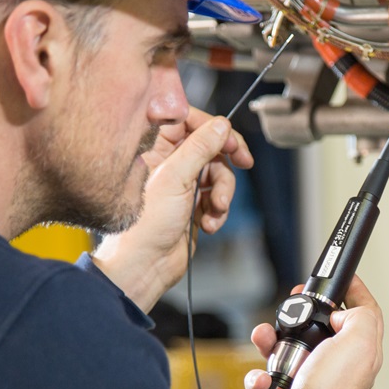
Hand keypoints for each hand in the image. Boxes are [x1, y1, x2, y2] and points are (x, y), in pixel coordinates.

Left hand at [92, 108, 253, 311]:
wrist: (145, 265)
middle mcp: (168, 164)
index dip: (213, 128)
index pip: (188, 122)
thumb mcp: (175, 177)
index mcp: (155, 149)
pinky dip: (217, 211)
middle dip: (225, 162)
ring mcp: (181, 186)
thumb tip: (221, 126)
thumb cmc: (144, 224)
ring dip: (223, 192)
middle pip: (210, 147)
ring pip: (218, 174)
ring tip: (215, 209)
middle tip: (244, 163)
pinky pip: (216, 198)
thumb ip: (200, 147)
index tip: (230, 139)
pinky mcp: (192, 206)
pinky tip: (208, 224)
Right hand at [244, 275, 383, 388]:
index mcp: (360, 351)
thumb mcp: (359, 342)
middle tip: (292, 305)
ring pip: (288, 347)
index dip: (355, 291)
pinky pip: (269, 374)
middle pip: (321, 325)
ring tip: (265, 340)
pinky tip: (265, 380)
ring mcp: (312, 379)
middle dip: (301, 313)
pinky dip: (261, 374)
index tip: (342, 278)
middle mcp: (338, 365)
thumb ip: (360, 316)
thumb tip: (342, 314)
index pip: (364, 313)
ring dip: (272, 340)